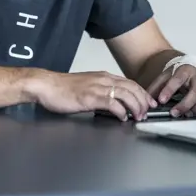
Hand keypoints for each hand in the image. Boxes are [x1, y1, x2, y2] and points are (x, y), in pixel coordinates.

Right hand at [32, 71, 156, 120]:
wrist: (46, 85)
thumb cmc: (63, 89)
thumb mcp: (87, 86)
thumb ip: (101, 92)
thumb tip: (113, 104)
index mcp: (103, 76)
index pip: (130, 83)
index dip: (142, 93)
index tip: (149, 103)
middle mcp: (103, 79)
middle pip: (132, 87)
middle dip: (143, 101)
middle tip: (147, 113)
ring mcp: (97, 87)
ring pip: (125, 94)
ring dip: (135, 106)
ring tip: (138, 117)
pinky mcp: (90, 97)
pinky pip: (112, 103)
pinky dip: (121, 111)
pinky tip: (122, 118)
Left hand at [146, 64, 195, 117]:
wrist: (187, 71)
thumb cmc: (175, 76)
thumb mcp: (163, 78)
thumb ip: (155, 89)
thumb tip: (149, 103)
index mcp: (185, 70)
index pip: (178, 78)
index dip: (169, 89)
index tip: (161, 100)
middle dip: (185, 104)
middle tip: (174, 113)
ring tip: (187, 114)